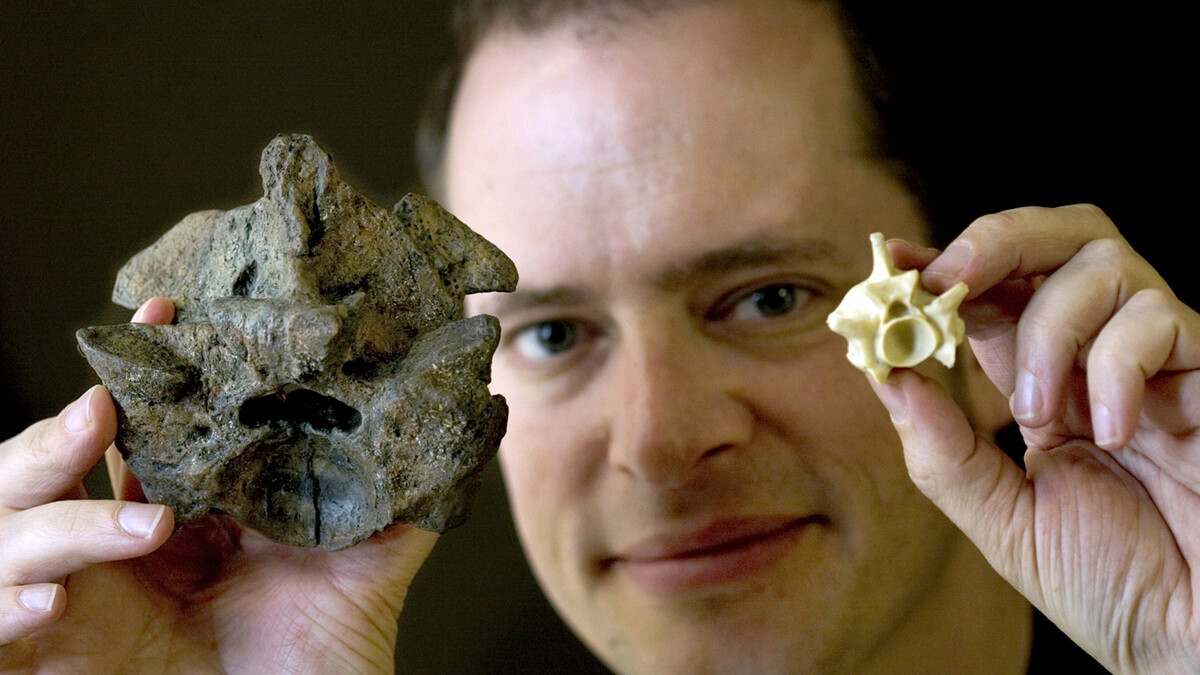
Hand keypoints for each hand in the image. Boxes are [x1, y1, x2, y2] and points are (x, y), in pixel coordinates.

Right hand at [0, 297, 438, 672]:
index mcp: (186, 508)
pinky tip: (49, 598)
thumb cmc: (327, 657)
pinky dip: (3, 604)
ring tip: (135, 523)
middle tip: (107, 402)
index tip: (163, 311)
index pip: (143, 424)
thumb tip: (477, 414)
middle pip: (52, 465)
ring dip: (51, 516)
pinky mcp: (55, 655)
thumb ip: (408, 493)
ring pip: (11, 529)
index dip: (146, 369)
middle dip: (63, 430)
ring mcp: (82, 594)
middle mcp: (122, 541)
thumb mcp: (371, 564)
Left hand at [875, 205, 1199, 673]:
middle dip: (994, 240)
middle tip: (948, 277)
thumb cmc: (1111, 585)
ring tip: (1037, 408)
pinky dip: (1115, 364)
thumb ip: (944, 452)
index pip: (990, 295)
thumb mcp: (1004, 522)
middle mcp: (1097, 356)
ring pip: (1102, 261)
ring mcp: (1155, 360)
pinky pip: (1158, 320)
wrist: (1190, 639)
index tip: (893, 258)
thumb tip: (886, 373)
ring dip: (1049, 326)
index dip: (941, 268)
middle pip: (1057, 237)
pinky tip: (1109, 430)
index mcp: (1041, 384)